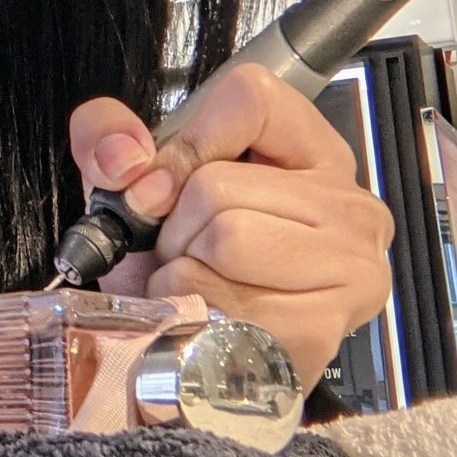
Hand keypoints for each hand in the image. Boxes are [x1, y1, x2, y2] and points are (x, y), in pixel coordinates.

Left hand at [70, 65, 393, 387]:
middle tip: (191, 254)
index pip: (250, 97)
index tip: (169, 185)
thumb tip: (122, 157)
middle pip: (218, 183)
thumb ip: (109, 140)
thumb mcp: (140, 188)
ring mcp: (348, 268)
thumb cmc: (181, 267)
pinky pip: (223, 300)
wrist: (188, 359)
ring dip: (183, 272)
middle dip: (175, 228)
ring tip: (202, 285)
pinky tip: (211, 320)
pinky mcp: (324, 327)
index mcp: (311, 153)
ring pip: (226, 239)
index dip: (187, 143)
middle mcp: (348, 205)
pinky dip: (192, 313)